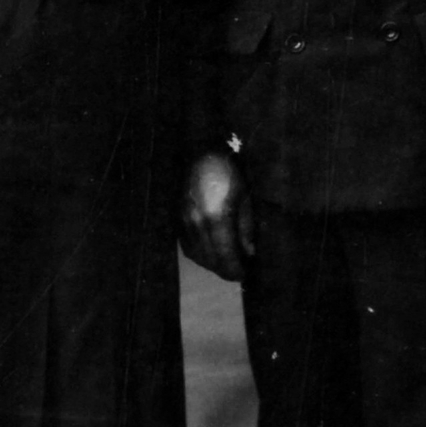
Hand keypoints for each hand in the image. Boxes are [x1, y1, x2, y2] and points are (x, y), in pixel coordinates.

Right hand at [181, 153, 254, 280]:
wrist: (199, 151)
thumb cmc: (228, 171)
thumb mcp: (245, 197)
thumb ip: (246, 228)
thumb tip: (249, 253)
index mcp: (217, 219)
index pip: (226, 257)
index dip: (236, 270)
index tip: (245, 275)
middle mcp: (197, 225)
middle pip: (211, 261)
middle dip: (225, 269)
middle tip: (238, 271)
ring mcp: (184, 223)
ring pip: (197, 256)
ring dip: (212, 264)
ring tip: (226, 262)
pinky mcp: (176, 219)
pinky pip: (187, 246)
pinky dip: (200, 254)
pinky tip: (210, 251)